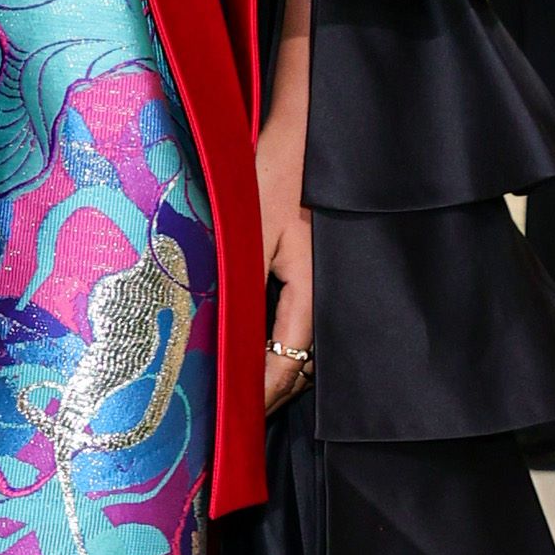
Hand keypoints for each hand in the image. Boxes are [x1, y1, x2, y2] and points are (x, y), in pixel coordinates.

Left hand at [255, 91, 313, 412]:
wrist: (312, 132)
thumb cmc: (279, 171)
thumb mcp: (250, 230)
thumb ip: (240, 289)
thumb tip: (223, 344)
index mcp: (312, 291)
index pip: (286, 364)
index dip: (260, 397)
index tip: (236, 422)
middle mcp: (329, 295)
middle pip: (303, 364)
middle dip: (271, 392)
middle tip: (237, 418)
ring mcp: (332, 285)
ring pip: (308, 347)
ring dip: (280, 368)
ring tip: (247, 392)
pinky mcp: (326, 272)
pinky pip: (307, 322)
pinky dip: (286, 343)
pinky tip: (264, 348)